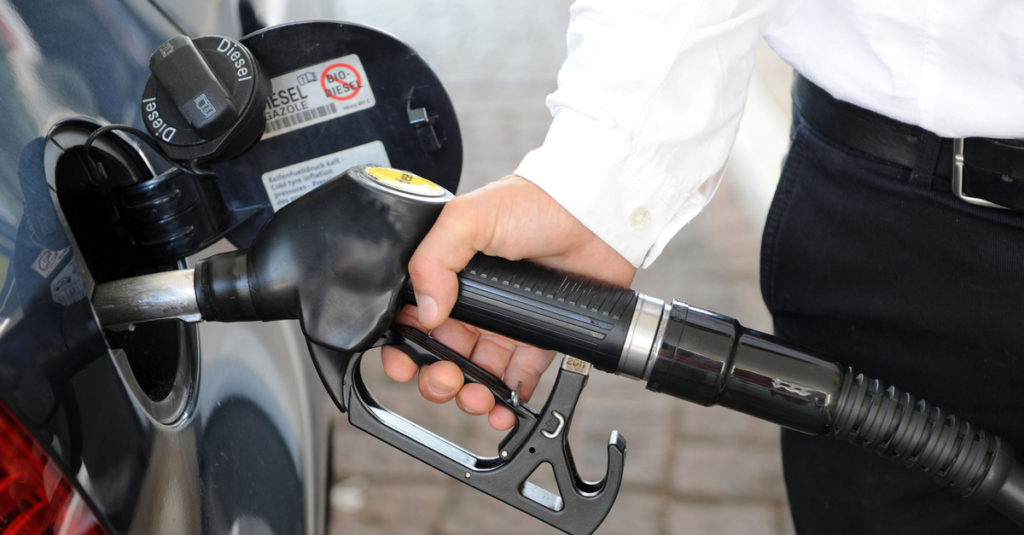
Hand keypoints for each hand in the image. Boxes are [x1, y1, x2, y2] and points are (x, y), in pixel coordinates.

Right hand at [381, 174, 635, 429]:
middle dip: (436, 377)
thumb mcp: (469, 217)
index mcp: (447, 273)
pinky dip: (508, 399)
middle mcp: (472, 301)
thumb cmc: (533, 203)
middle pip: (441, 354)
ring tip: (476, 398)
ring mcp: (504, 321)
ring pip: (476, 372)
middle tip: (446, 380)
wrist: (593, 215)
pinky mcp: (537, 336)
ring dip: (469, 394)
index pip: (413, 318)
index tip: (404, 364)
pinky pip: (517, 377)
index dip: (403, 346)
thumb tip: (425, 312)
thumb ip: (433, 259)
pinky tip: (504, 408)